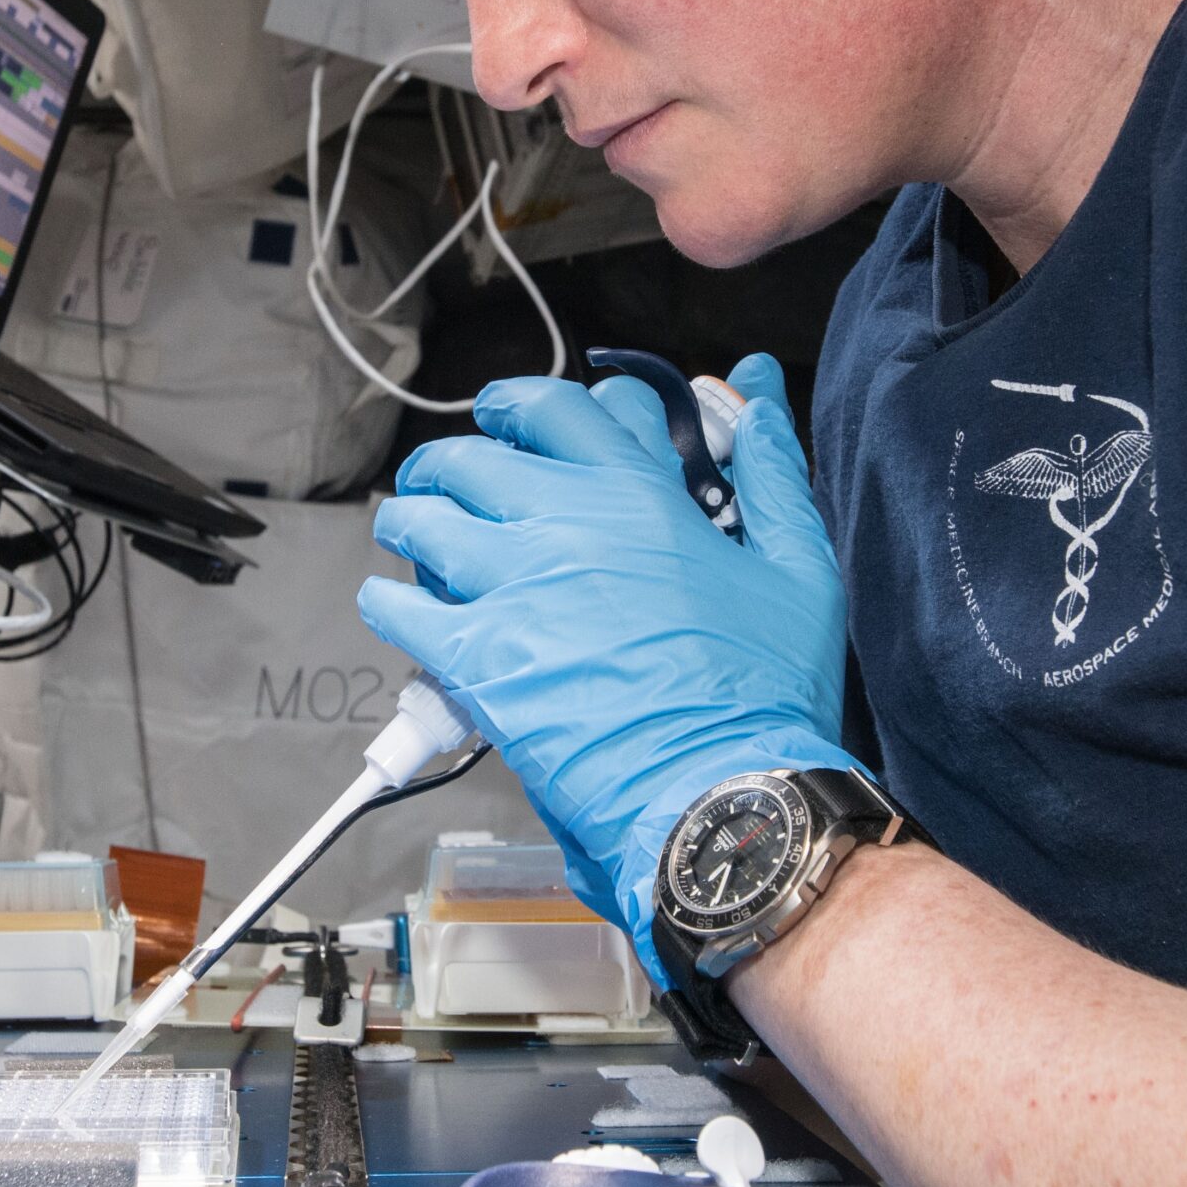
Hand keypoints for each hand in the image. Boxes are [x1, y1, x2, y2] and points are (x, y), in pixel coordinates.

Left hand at [358, 354, 851, 979]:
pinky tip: (397, 607)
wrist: (720, 795)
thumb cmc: (765, 692)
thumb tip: (759, 391)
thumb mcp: (798, 568)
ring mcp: (512, 588)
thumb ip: (774, 472)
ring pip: (421, 518)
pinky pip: (397, 607)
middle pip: (471, 456)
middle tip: (452, 483)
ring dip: (413, 520)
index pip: (560, 406)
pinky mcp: (476, 658)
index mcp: (637, 492)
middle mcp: (563, 523)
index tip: (518, 420)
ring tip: (416, 536)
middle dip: (454, 462)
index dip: (528, 405)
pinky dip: (388, 601)